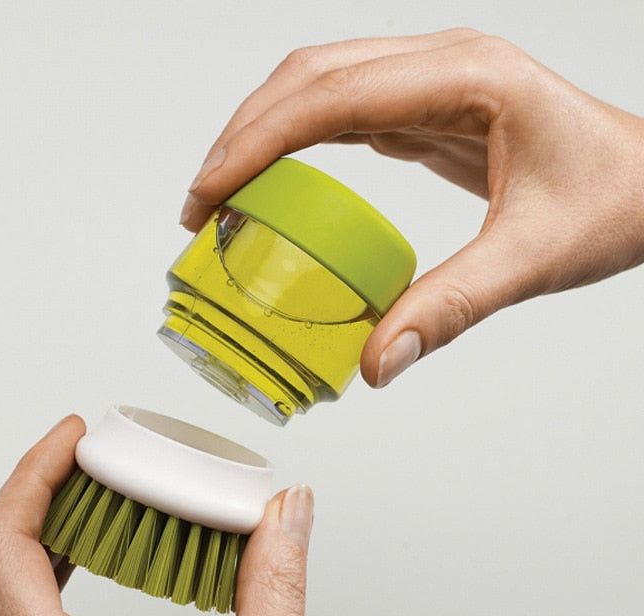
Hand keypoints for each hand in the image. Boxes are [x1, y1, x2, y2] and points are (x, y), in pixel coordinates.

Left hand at [0, 416, 313, 615]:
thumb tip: (288, 514)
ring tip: (85, 495)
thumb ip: (278, 591)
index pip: (0, 550)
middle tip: (77, 456)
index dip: (30, 475)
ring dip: (26, 533)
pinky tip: (87, 558)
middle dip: (24, 493)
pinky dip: (35, 575)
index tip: (70, 436)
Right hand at [180, 29, 643, 387]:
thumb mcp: (533, 258)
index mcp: (466, 78)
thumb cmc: (616, 198)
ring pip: (319, 86)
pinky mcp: (428, 111)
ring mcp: (432, 83)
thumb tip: (375, 361)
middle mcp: (441, 65)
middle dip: (242, 136)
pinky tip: (275, 182)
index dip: (256, 142)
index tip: (209, 192)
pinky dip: (296, 145)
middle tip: (201, 204)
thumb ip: (450, 309)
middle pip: (309, 77)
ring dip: (261, 134)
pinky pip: (344, 113)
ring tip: (222, 195)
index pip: (331, 96)